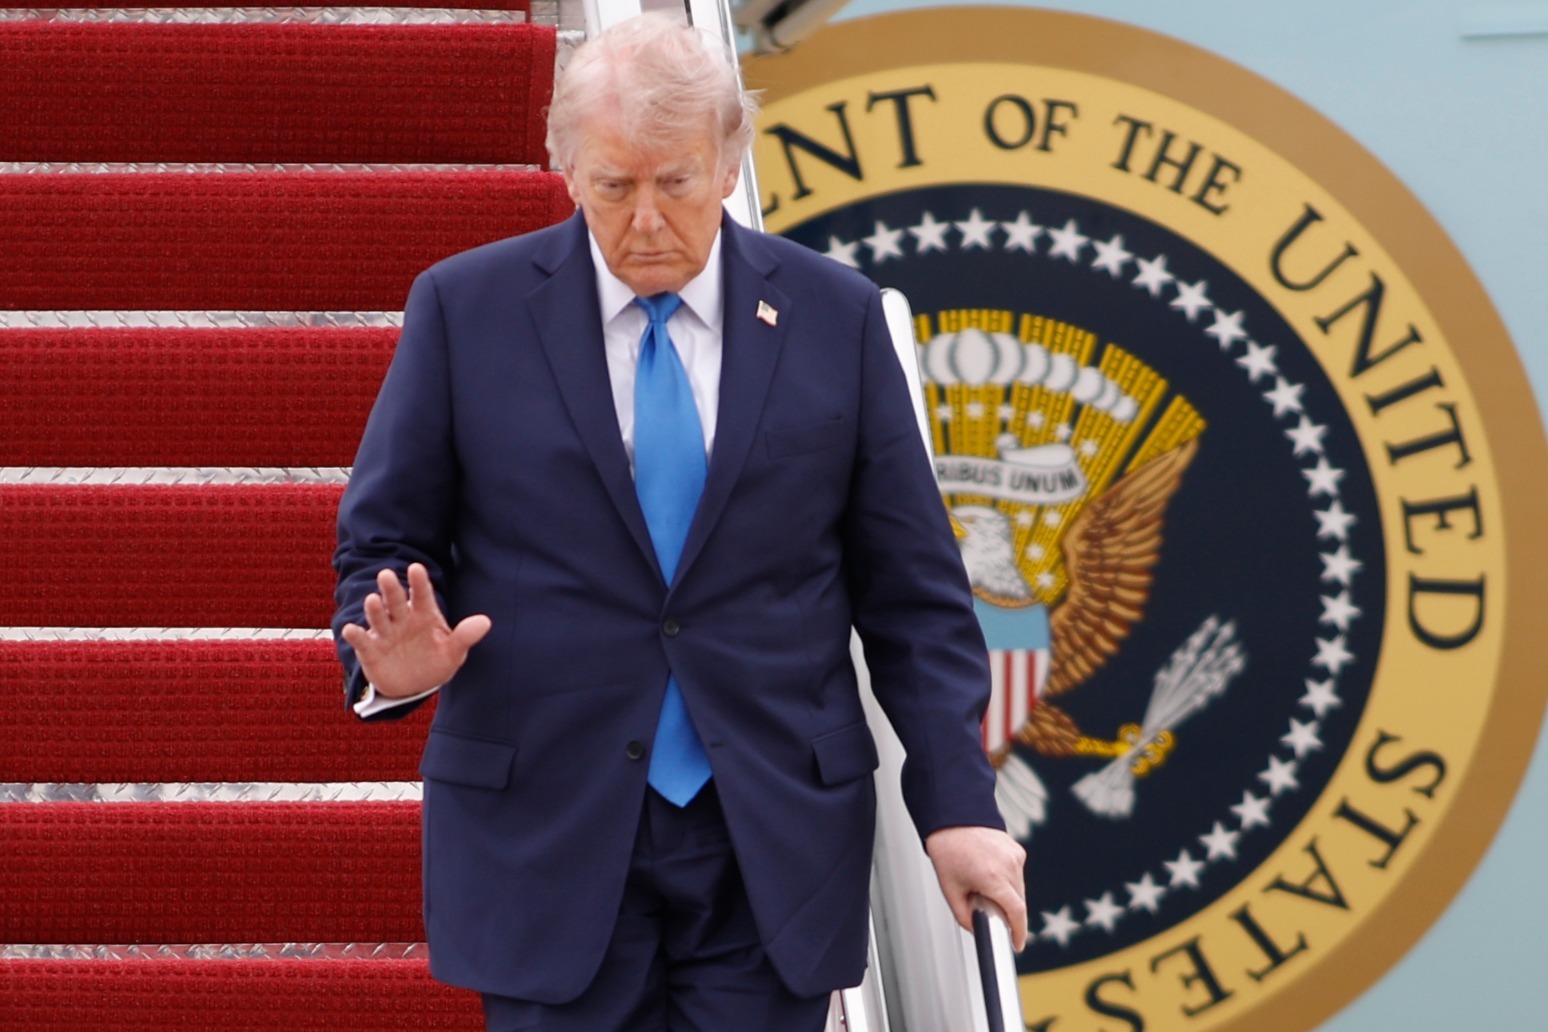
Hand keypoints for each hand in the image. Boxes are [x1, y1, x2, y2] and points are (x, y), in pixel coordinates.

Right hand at [338, 563, 491, 698]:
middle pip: (396, 601)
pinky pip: (362, 641)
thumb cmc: (436, 661)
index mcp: (424, 615)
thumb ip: (465, 636)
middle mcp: (402, 619)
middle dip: (391, 589)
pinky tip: (350, 630)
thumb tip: (485, 622)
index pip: (422, 595)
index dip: (419, 582)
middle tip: (386, 574)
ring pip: (378, 617)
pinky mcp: (370, 650)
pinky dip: (355, 635)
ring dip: (374, 609)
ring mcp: (385, 634)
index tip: (416, 568)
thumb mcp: (453, 652)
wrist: (414, 685)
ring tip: (372, 599)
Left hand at [924, 825, 1028, 949]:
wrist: (953, 820)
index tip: (1018, 943)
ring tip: (984, 886)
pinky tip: (990, 873)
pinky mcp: (1017, 850)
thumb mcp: (950, 891)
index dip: (1019, 932)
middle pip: (1019, 903)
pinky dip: (1008, 881)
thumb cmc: (948, 852)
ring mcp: (1015, 856)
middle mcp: (1008, 866)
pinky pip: (1017, 875)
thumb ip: (964, 917)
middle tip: (990, 913)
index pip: (1016, 912)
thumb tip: (978, 930)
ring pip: (1019, 889)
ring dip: (1009, 897)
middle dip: (1009, 915)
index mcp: (992, 878)